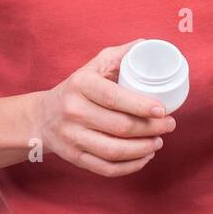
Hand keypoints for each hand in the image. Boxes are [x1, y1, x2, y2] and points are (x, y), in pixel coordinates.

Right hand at [31, 40, 176, 175]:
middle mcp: (73, 110)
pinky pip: (105, 168)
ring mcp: (72, 136)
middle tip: (169, 125)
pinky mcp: (73, 157)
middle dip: (151, 129)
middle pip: (120, 126)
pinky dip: (130, 166)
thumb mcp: (96, 65)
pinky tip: (145, 157)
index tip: (163, 110)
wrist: (43, 116)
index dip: (141, 106)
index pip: (115, 98)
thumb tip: (147, 45)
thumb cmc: (79, 87)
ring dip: (143, 149)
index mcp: (81, 84)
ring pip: (114, 150)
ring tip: (159, 141)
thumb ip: (121, 55)